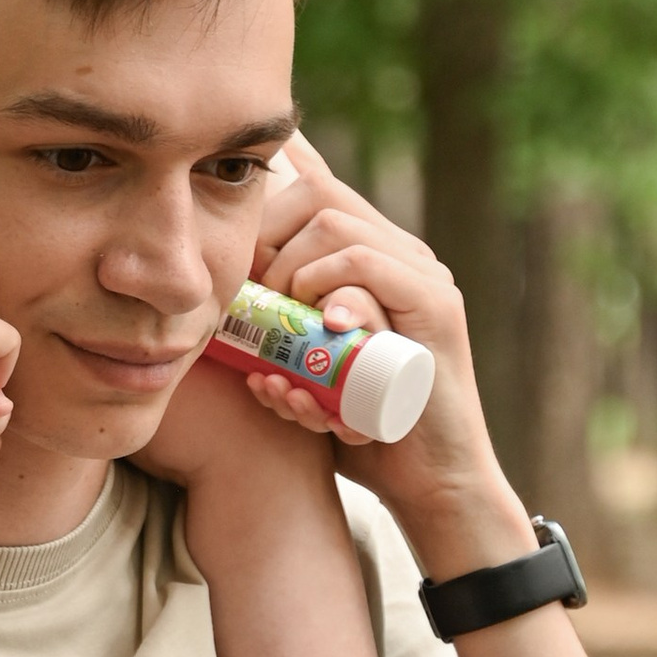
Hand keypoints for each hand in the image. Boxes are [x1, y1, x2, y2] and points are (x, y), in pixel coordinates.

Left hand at [247, 135, 532, 572]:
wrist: (424, 483)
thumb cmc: (357, 430)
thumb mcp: (302, 369)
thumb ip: (276, 331)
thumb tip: (220, 298)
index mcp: (369, 259)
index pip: (318, 185)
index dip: (271, 174)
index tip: (223, 206)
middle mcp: (400, 254)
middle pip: (315, 195)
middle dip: (266, 238)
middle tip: (254, 296)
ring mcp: (423, 276)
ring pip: (336, 225)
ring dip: (292, 271)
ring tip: (287, 323)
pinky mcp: (436, 308)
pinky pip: (369, 266)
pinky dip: (331, 287)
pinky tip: (323, 327)